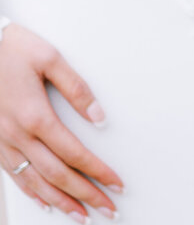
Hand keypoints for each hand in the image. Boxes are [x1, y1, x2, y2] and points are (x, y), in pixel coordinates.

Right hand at [0, 23, 122, 221]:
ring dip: (61, 202)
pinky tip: (46, 203)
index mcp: (35, 116)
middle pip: (57, 175)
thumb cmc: (12, 49)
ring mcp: (1, 142)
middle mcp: (17, 135)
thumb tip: (100, 118)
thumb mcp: (49, 58)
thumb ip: (77, 88)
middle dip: (86, 195)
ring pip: (34, 182)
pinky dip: (32, 193)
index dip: (98, 172)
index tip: (117, 184)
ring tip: (83, 217)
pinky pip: (13, 176)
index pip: (75, 154)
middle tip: (109, 211)